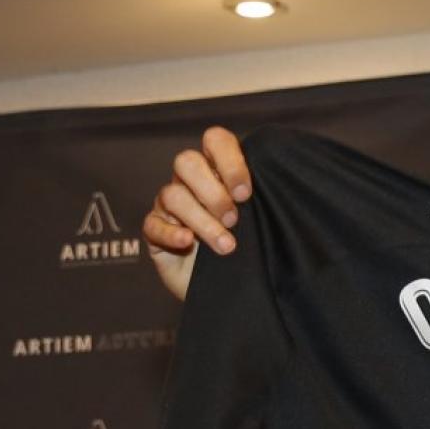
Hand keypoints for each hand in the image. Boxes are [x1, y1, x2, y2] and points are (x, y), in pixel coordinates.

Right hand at [143, 126, 250, 302]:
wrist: (228, 288)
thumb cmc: (247, 249)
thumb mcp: (259, 222)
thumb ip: (261, 201)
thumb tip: (276, 190)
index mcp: (216, 170)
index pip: (215, 140)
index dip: (229, 161)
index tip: (245, 193)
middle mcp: (190, 182)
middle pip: (186, 162)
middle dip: (212, 192)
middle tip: (234, 219)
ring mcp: (169, 206)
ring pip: (173, 195)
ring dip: (202, 220)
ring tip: (226, 246)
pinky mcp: (156, 232)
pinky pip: (153, 225)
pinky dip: (171, 233)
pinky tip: (188, 242)